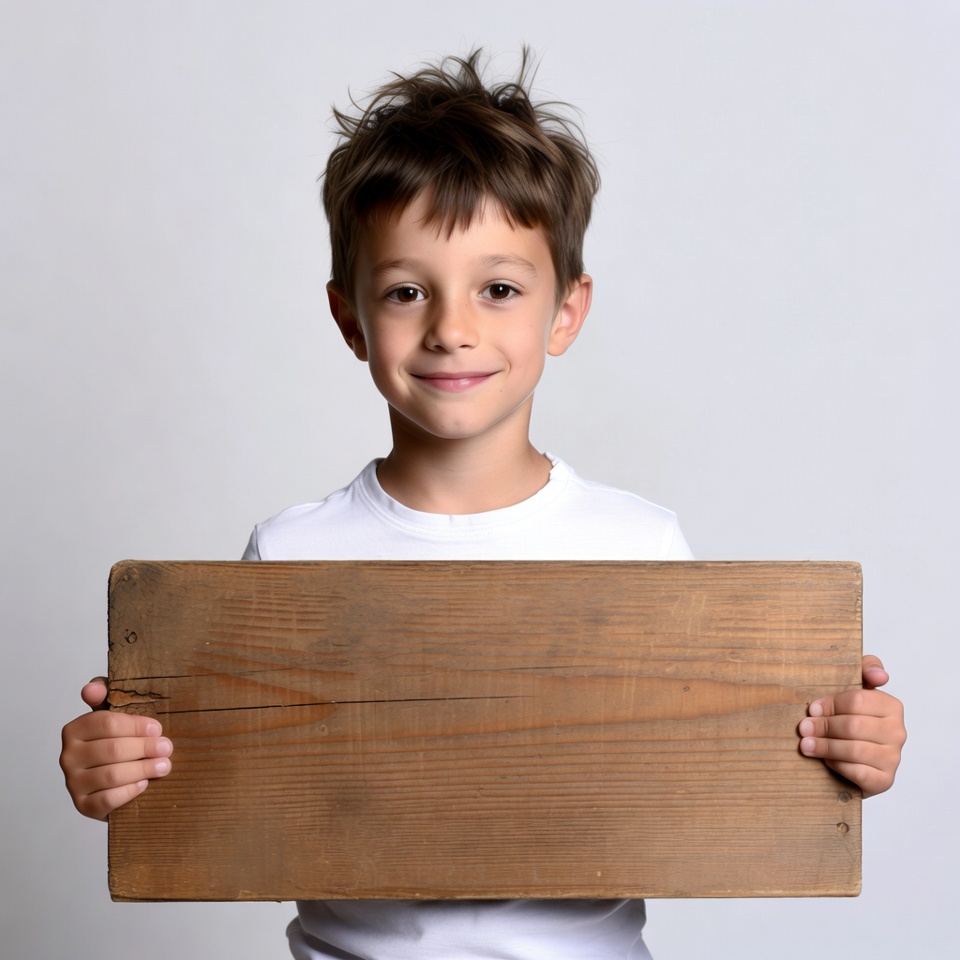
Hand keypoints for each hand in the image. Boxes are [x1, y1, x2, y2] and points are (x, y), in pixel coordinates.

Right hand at [60, 678, 172, 819]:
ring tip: (164, 766)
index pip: (107, 723)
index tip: (157, 728)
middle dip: (144, 748)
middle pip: (112, 749)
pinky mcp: (82, 806)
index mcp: (74, 730)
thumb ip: (106, 695)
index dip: (136, 726)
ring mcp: (73, 783)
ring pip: (111, 775)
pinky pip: (107, 799)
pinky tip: (144, 784)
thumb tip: (91, 689)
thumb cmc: (117, 742)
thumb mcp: (114, 715)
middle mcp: (68, 756)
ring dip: (143, 769)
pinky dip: (129, 791)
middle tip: (167, 748)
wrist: (113, 782)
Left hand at [798, 655, 904, 797]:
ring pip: (854, 749)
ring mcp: (893, 758)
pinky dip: (838, 765)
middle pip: (853, 725)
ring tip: (806, 745)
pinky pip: (859, 772)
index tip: (812, 709)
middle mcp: (897, 732)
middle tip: (803, 728)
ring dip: (825, 747)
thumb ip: (866, 670)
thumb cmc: (852, 720)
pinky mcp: (884, 780)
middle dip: (823, 726)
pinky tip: (826, 761)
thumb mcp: (856, 691)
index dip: (829, 704)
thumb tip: (880, 675)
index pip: (857, 700)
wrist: (856, 761)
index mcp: (891, 706)